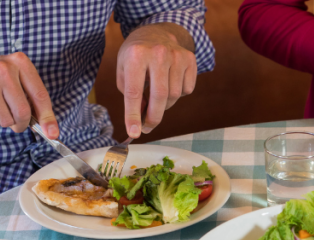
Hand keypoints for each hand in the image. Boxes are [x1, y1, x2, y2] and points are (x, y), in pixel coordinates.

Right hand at [0, 53, 57, 137]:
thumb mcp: (17, 82)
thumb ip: (35, 104)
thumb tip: (51, 132)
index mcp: (19, 61)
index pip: (40, 95)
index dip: (47, 118)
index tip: (52, 133)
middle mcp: (3, 68)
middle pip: (23, 112)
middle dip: (21, 124)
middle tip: (16, 122)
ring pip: (6, 120)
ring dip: (3, 122)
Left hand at [117, 23, 197, 138]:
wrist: (157, 32)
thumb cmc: (136, 55)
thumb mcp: (123, 69)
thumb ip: (129, 93)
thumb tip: (143, 117)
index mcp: (136, 55)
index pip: (134, 92)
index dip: (133, 115)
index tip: (134, 133)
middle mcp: (158, 53)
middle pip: (159, 97)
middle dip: (153, 117)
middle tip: (147, 127)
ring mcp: (177, 56)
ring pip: (174, 96)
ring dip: (164, 104)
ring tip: (156, 97)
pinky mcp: (190, 59)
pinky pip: (187, 90)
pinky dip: (178, 94)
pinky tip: (170, 83)